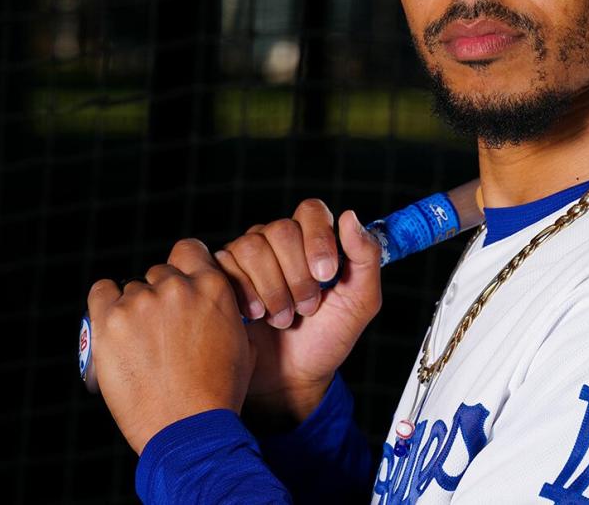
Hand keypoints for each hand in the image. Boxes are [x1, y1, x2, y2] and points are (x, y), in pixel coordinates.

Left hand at [86, 239, 253, 454]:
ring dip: (135, 307)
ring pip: (132, 288)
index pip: (189, 249)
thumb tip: (212, 306)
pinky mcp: (110, 321)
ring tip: (138, 341)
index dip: (183, 264)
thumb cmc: (218, 392)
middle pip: (159, 273)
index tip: (179, 282)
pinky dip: (105, 303)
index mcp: (212, 287)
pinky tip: (111, 322)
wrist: (188, 426)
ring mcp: (141, 302)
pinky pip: (101, 293)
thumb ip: (226, 313)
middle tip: (160, 328)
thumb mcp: (242, 343)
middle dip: (160, 296)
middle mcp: (177, 287)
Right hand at [214, 199, 381, 427]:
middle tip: (307, 308)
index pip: (311, 211)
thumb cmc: (328, 338)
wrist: (291, 378)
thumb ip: (366, 258)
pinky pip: (224, 263)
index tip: (327, 275)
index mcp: (314, 240)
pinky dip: (245, 293)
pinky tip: (255, 316)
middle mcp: (279, 242)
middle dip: (297, 274)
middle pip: (281, 229)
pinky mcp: (222, 276)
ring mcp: (248, 258)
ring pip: (251, 246)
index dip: (318, 238)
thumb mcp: (360, 302)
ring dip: (273, 289)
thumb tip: (350, 216)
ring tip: (283, 318)